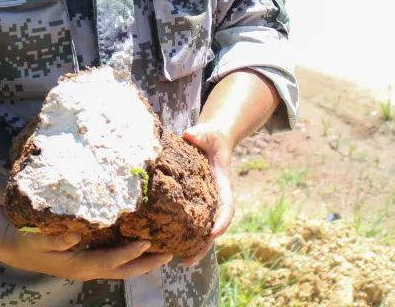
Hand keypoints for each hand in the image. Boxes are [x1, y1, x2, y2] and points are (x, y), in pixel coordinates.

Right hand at [0, 226, 172, 280]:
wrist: (14, 246)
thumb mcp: (36, 238)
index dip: (130, 253)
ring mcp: (88, 267)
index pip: (111, 261)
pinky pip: (113, 262)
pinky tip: (137, 245)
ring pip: (121, 269)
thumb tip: (76, 235)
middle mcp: (87, 269)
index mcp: (79, 265)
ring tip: (161, 250)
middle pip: (123, 271)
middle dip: (147, 264)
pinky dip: (129, 256)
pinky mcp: (87, 260)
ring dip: (142, 262)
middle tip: (170, 253)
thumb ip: (54, 238)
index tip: (148, 242)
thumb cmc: (27, 240)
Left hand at [180, 123, 234, 266]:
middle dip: (204, 245)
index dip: (222, 221)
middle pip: (214, 227)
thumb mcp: (207, 133)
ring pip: (201, 228)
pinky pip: (189, 220)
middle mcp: (214, 197)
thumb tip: (189, 135)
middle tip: (189, 261)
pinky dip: (182, 233)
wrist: (209, 139)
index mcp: (221, 184)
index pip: (226, 206)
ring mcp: (205, 202)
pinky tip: (168, 244)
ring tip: (180, 262)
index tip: (213, 233)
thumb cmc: (210, 137)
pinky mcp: (193, 201)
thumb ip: (200, 134)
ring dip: (193, 246)